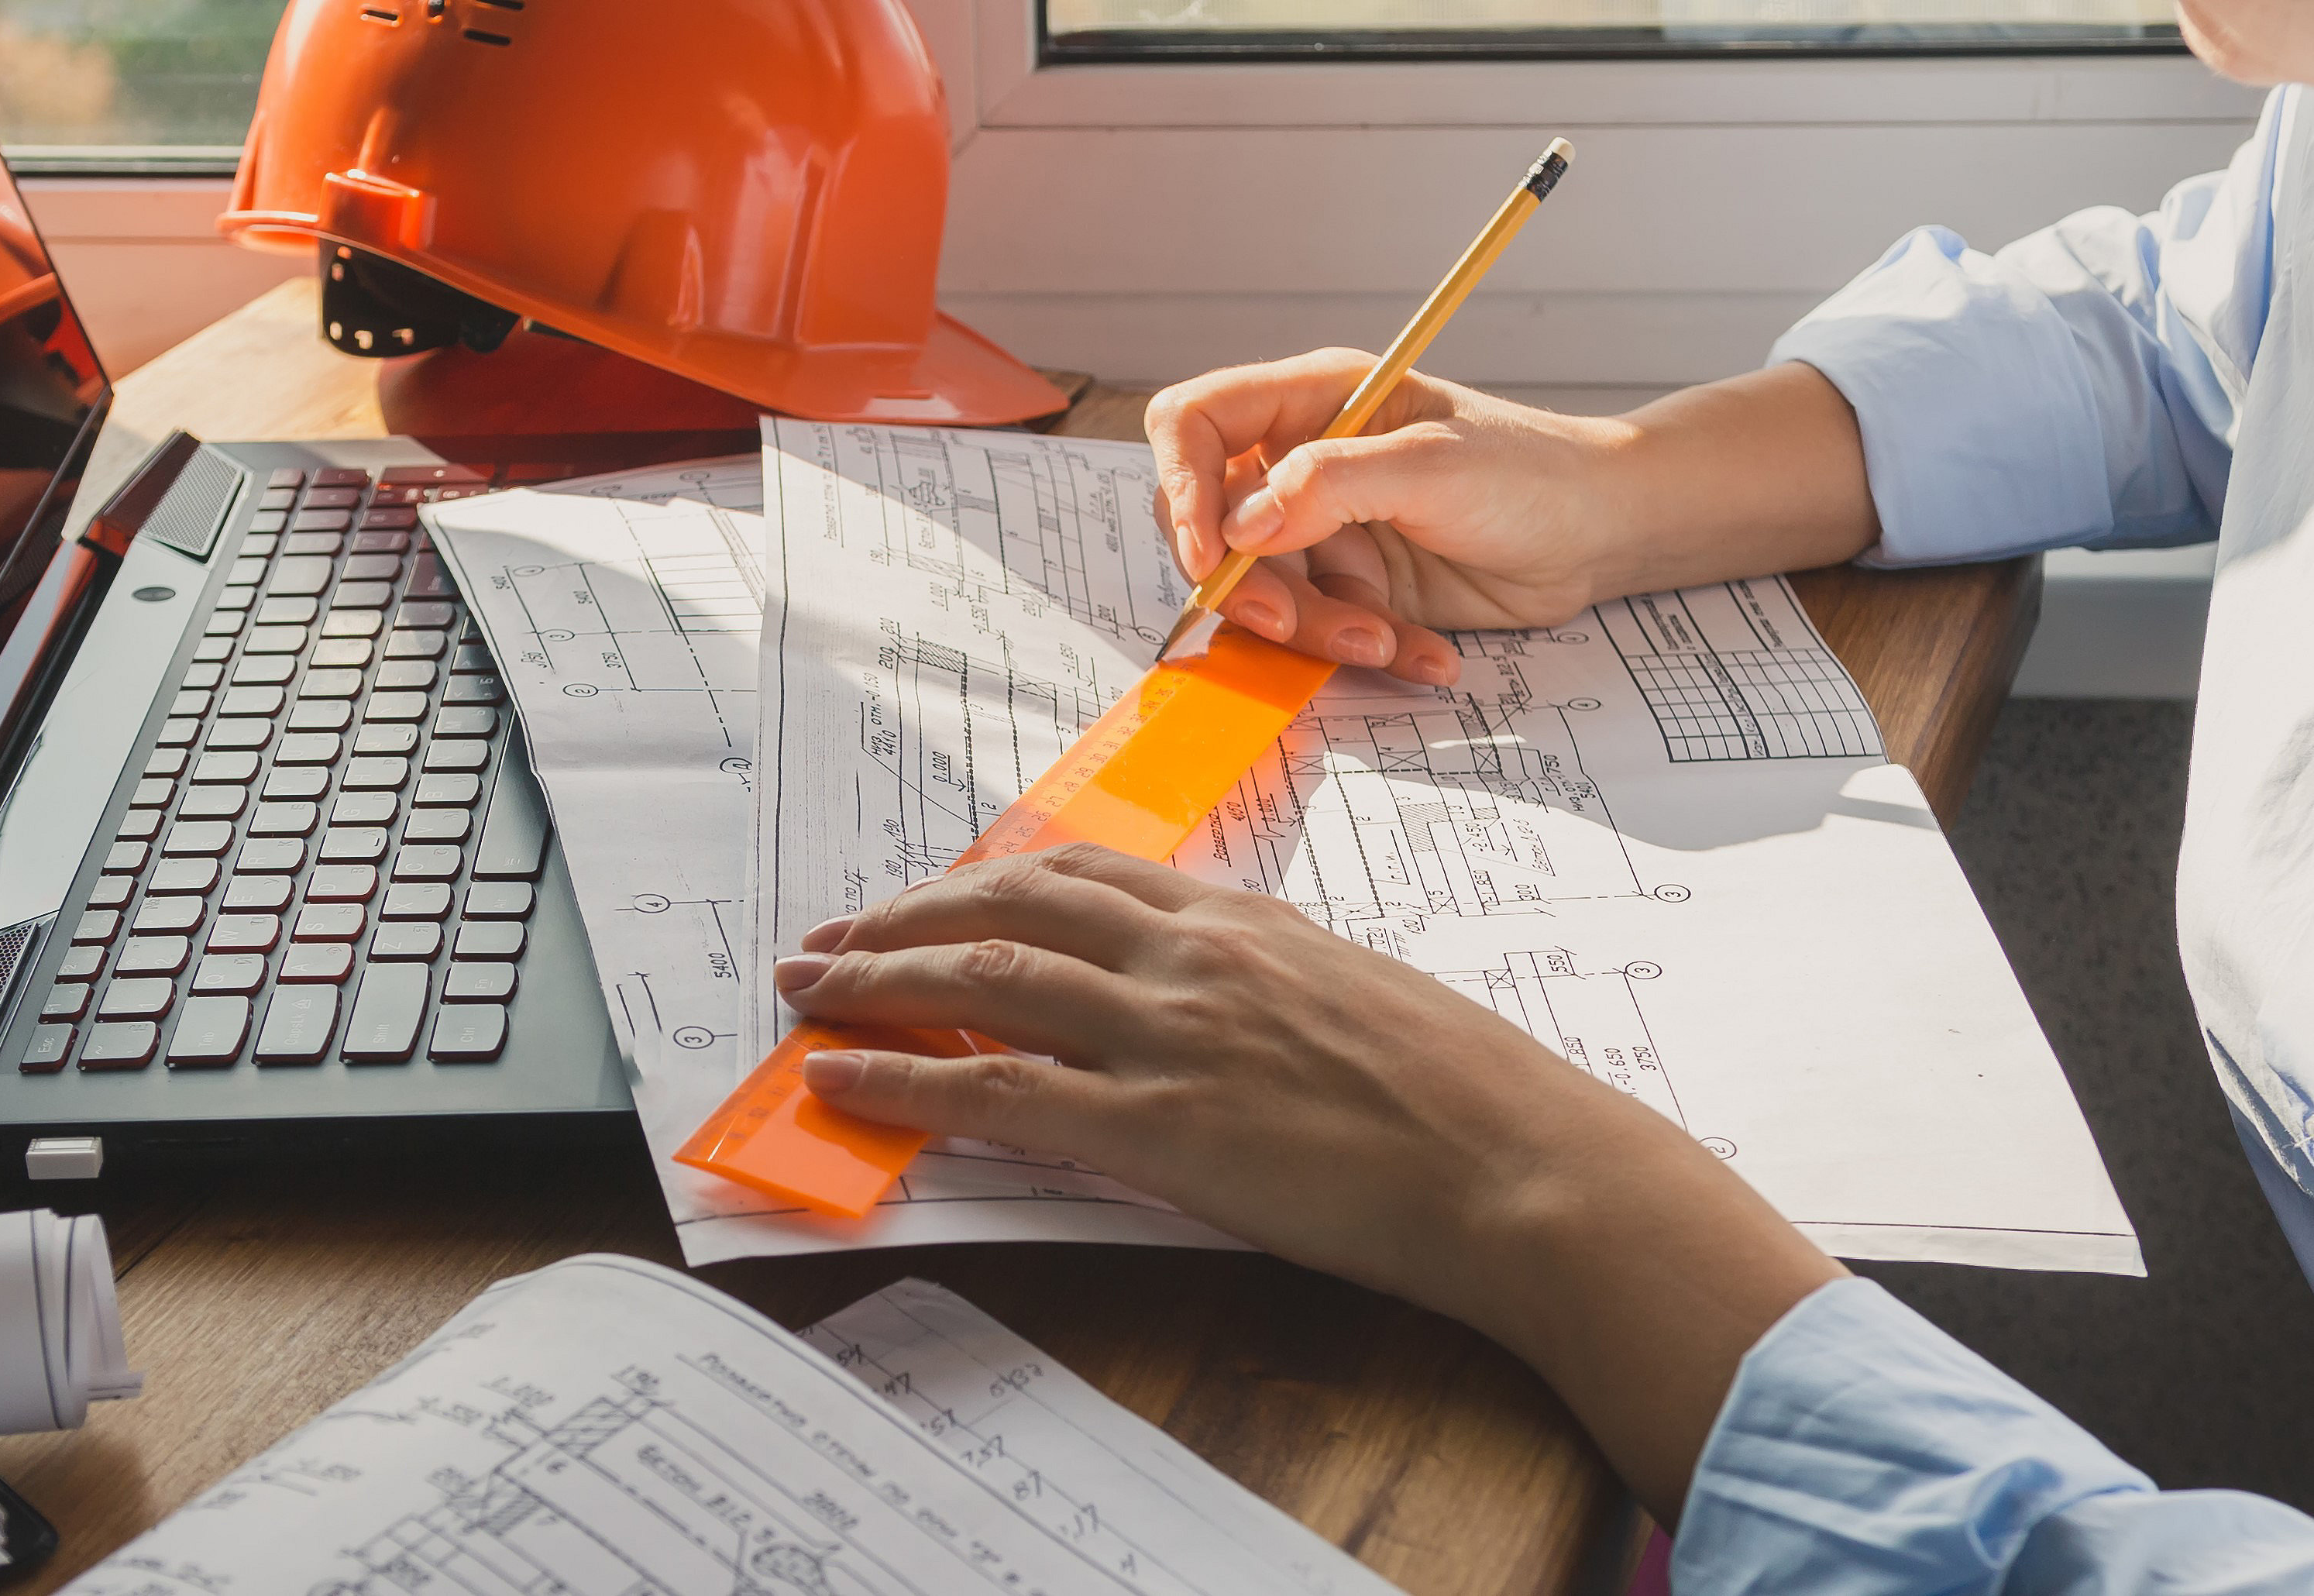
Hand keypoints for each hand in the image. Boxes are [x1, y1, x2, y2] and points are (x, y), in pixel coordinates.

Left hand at [774, 845, 1841, 1520]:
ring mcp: (1170, 1036)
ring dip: (875, 980)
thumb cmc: (1464, 1094)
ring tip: (807, 991)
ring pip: (983, 981)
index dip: (980, 884)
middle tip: (826, 939)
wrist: (1523, 1163)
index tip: (924, 900)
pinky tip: (842, 1080)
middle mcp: (1192, 957)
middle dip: (899, 918)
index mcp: (1241, 920)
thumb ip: (1262, 981)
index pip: (1076, 874)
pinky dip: (903, 1080)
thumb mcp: (1353, 996)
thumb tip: (1200, 996)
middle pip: (1005, 907)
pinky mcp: (1161, 1128)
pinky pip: (998, 1093)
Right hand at [1146, 351, 1635, 681]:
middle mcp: (1303, 461)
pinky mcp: (1353, 586)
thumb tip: (1240, 526)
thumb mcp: (1433, 465)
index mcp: (1314, 400)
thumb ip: (1330, 483)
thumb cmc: (1534, 473)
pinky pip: (1318, 631)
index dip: (1180, 484)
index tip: (1208, 549)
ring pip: (1260, 592)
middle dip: (1245, 584)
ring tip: (1384, 639)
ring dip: (1314, 630)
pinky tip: (1421, 651)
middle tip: (1289, 621)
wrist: (1601, 534)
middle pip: (1210, 523)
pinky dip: (1361, 650)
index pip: (1194, 422)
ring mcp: (1324, 528)